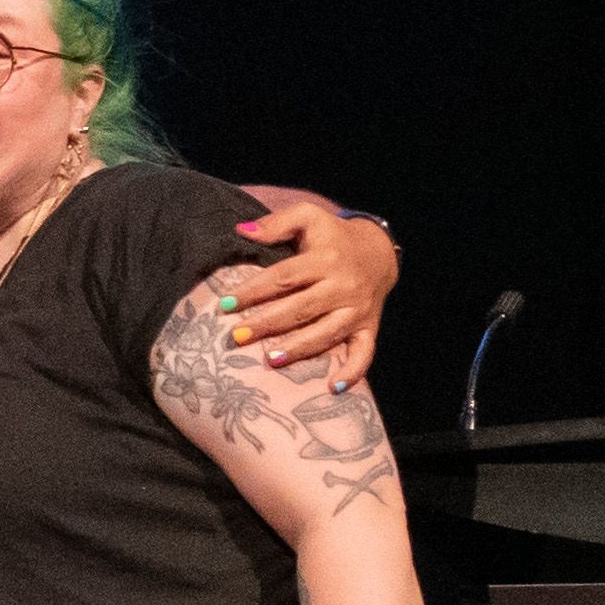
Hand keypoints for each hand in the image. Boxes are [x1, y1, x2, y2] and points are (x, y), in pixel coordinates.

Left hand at [214, 192, 398, 383]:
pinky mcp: (369, 328)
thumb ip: (276, 223)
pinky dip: (352, 371)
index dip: (253, 291)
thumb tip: (240, 230)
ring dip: (299, 349)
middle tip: (237, 336)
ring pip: (327, 333)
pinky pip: (364, 353)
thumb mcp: (308, 217)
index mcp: (325, 260)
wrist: (379, 251)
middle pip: (301, 308)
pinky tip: (332, 387)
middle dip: (267, 324)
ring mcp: (357, 311)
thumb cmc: (333, 236)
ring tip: (270, 359)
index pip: (283, 277)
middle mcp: (343, 287)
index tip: (225, 304)